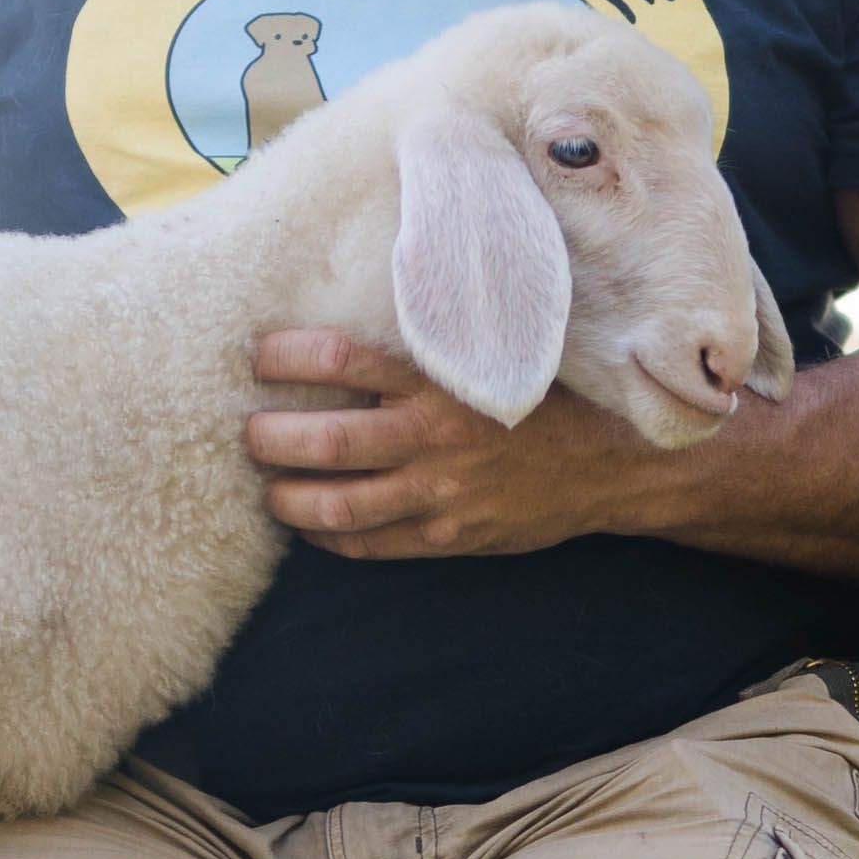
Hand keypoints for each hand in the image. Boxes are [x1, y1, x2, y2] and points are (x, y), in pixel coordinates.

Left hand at [245, 328, 661, 560]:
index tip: (259, 353)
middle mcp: (436, 438)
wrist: (611, 466)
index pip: (343, 360)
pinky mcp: (448, 538)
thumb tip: (366, 313)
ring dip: (287, 496)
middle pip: (326, 441)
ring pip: (337, 504)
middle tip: (247, 430)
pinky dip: (327, 537)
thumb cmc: (547, 397)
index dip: (288, 356)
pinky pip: (368, 545)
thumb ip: (435, 342)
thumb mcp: (496, 353)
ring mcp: (441, 495)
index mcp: (444, 380)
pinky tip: (309, 524)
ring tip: (268, 486)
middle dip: (271, 437)